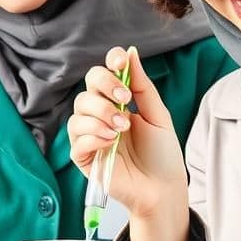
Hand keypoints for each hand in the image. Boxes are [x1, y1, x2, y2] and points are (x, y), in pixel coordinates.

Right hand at [67, 46, 186, 219]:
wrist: (162, 187)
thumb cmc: (162, 154)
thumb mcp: (158, 115)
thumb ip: (143, 86)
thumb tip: (131, 53)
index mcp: (117, 103)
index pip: (102, 75)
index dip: (108, 64)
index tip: (120, 63)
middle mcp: (100, 116)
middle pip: (87, 90)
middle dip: (104, 88)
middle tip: (125, 101)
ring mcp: (90, 137)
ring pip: (78, 113)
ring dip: (101, 115)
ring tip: (121, 129)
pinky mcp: (84, 158)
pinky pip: (77, 140)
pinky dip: (93, 136)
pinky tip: (110, 143)